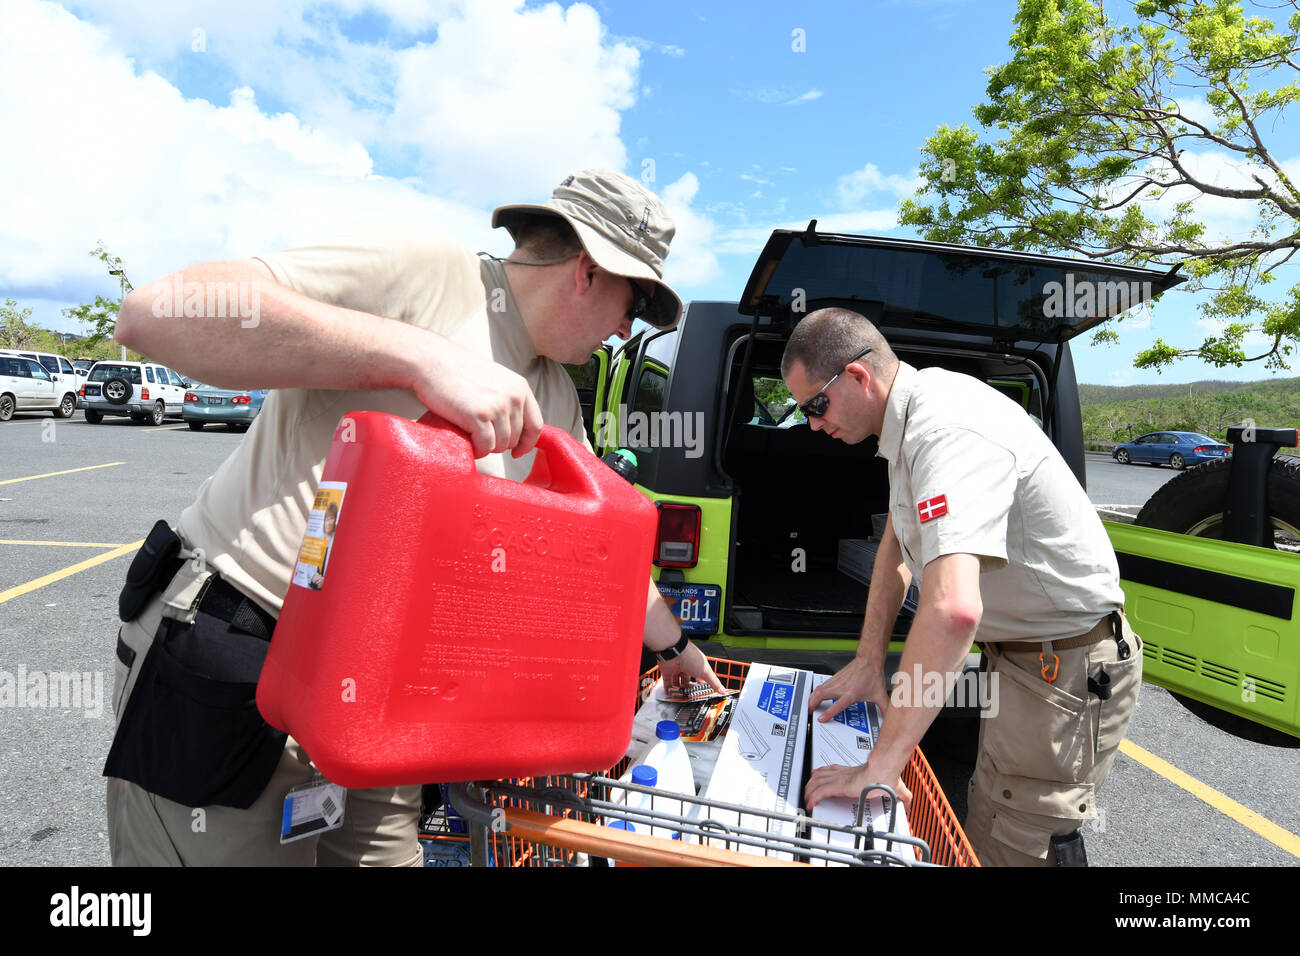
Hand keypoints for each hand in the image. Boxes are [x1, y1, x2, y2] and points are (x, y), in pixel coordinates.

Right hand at [410, 334, 543, 458]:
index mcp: (520, 387)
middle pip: (515, 438)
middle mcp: (513, 397)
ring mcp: (497, 406)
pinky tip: (467, 441)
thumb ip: (508, 397)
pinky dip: (477, 449)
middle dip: (499, 443)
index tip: (517, 452)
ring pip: (500, 445)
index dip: (527, 443)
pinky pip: (486, 446)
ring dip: (486, 446)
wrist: (432, 361)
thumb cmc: (457, 370)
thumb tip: (513, 424)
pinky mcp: (479, 416)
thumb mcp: (494, 378)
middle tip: (480, 437)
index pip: (536, 424)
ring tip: (471, 436)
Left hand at [658, 641, 724, 694]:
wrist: (675, 651)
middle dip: (688, 688)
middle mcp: (687, 666)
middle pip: (687, 680)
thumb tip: (722, 690)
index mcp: (697, 665)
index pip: (700, 676)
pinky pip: (667, 682)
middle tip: (689, 696)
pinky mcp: (667, 670)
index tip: (701, 691)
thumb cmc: (690, 656)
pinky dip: (668, 689)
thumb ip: (714, 682)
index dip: (701, 683)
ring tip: (680, 698)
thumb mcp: (706, 672)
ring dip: (678, 689)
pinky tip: (670, 695)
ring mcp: (676, 668)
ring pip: (677, 681)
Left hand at [804, 761, 911, 815]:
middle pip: (821, 775)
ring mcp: (839, 779)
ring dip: (809, 790)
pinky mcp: (838, 786)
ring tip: (806, 798)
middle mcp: (843, 774)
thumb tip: (909, 804)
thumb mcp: (895, 787)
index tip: (818, 775)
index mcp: (853, 773)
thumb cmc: (887, 776)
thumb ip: (903, 797)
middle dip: (811, 783)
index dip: (824, 773)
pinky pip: (820, 792)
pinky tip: (810, 803)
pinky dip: (813, 798)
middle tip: (807, 790)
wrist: (883, 771)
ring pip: (817, 782)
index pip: (834, 770)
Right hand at [808, 656, 888, 722]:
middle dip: (813, 704)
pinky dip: (816, 691)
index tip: (821, 719)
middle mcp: (842, 687)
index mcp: (852, 693)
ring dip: (812, 698)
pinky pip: (821, 685)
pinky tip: (816, 695)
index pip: (837, 705)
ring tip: (810, 705)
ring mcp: (836, 681)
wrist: (869, 660)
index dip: (828, 713)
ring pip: (818, 689)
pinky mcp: (834, 678)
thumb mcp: (880, 695)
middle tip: (810, 711)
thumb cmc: (872, 675)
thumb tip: (890, 719)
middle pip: (821, 695)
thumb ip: (885, 709)